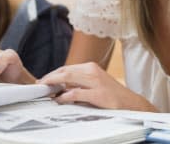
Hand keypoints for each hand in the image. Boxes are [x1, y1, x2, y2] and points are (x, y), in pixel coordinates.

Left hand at [38, 62, 156, 111]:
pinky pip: (76, 93)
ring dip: (54, 84)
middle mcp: (93, 71)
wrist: (131, 103)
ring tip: (45, 91)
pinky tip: (60, 100)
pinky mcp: (98, 94)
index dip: (52, 74)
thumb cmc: (112, 94)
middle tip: (38, 86)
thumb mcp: (95, 84)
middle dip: (49, 78)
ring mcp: (96, 82)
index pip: (66, 68)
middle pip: (64, 71)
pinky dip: (65, 96)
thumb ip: (80, 83)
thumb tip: (60, 87)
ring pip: (68, 78)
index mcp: (91, 67)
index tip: (42, 82)